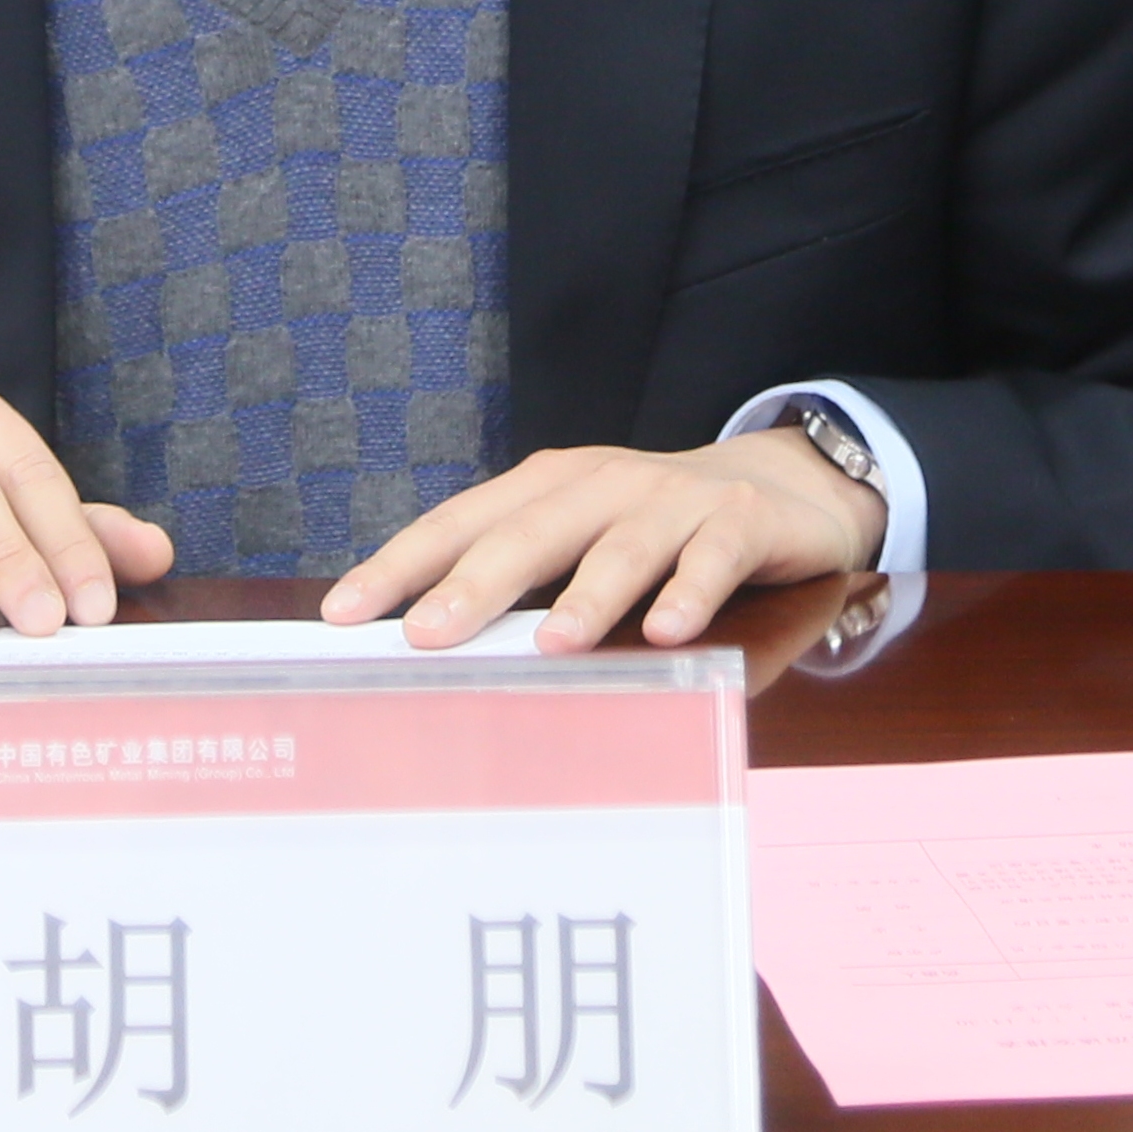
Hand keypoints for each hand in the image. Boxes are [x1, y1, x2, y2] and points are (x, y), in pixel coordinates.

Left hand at [319, 429, 886, 651]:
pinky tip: (670, 632)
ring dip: (589, 595)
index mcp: (550, 487)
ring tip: (553, 645)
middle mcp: (604, 484)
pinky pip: (713, 557)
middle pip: (531, 532)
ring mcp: (675, 499)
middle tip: (427, 634)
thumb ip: (528, 584)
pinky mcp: (742, 520)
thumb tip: (435, 647)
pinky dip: (691, 593)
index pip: (462, 523)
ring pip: (624, 546)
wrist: (788, 486)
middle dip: (476, 583)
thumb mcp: (586, 543)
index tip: (344, 611)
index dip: (402, 564)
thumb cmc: (662, 528)